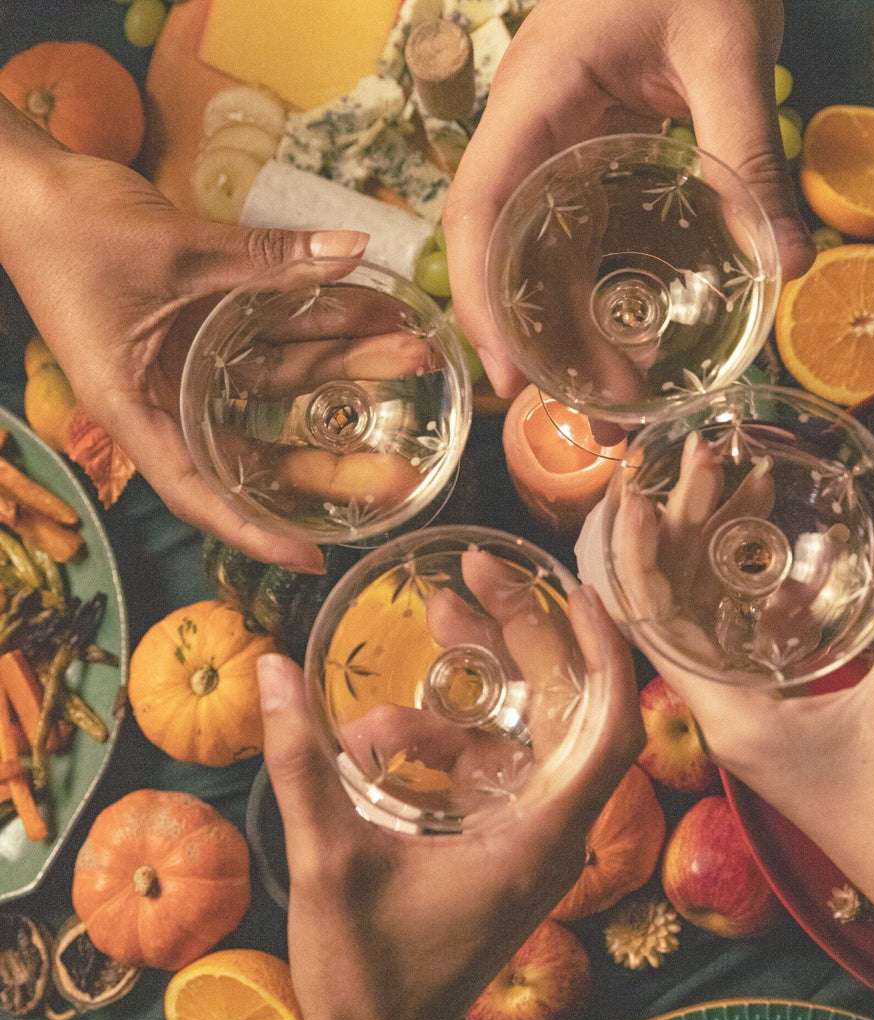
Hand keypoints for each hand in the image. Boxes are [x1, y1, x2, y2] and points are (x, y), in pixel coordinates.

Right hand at [0, 99, 368, 572]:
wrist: (34, 184)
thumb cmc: (74, 228)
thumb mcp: (176, 251)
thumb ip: (268, 257)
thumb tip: (354, 250)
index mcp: (137, 408)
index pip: (200, 491)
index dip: (255, 532)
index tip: (312, 559)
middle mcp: (170, 397)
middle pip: (260, 450)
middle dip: (334, 459)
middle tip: (403, 471)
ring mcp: (193, 363)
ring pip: (282, 384)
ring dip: (347, 367)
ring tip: (414, 355)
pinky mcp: (209, 327)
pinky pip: (274, 339)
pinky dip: (319, 327)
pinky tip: (373, 316)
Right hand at [258, 585, 642, 1019]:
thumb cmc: (363, 973)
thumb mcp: (327, 861)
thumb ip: (300, 763)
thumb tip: (271, 670)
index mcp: (539, 840)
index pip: (609, 732)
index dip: (605, 656)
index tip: (579, 592)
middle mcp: (551, 835)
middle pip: (566, 713)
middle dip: (525, 638)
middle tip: (470, 580)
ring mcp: (529, 840)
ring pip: (526, 735)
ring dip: (481, 683)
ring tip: (434, 623)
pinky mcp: (502, 846)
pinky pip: (494, 768)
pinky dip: (454, 736)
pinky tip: (388, 725)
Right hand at [444, 0, 814, 397]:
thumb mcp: (728, 48)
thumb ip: (751, 153)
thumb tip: (788, 264)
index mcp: (536, 101)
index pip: (478, 209)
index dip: (483, 298)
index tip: (513, 375)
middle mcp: (530, 135)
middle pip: (505, 255)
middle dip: (536, 344)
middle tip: (589, 418)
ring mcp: (556, 150)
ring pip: (539, 259)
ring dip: (568, 336)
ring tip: (615, 406)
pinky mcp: (591, 160)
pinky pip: (577, 242)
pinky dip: (594, 302)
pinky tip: (625, 348)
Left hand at [638, 493, 873, 946]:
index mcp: (728, 714)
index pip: (653, 626)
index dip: (638, 559)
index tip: (635, 497)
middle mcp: (720, 714)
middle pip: (677, 610)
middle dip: (686, 533)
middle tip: (703, 462)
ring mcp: (742, 718)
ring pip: (710, 623)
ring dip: (720, 560)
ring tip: (740, 486)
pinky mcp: (770, 721)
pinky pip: (745, 647)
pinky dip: (758, 602)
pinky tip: (785, 562)